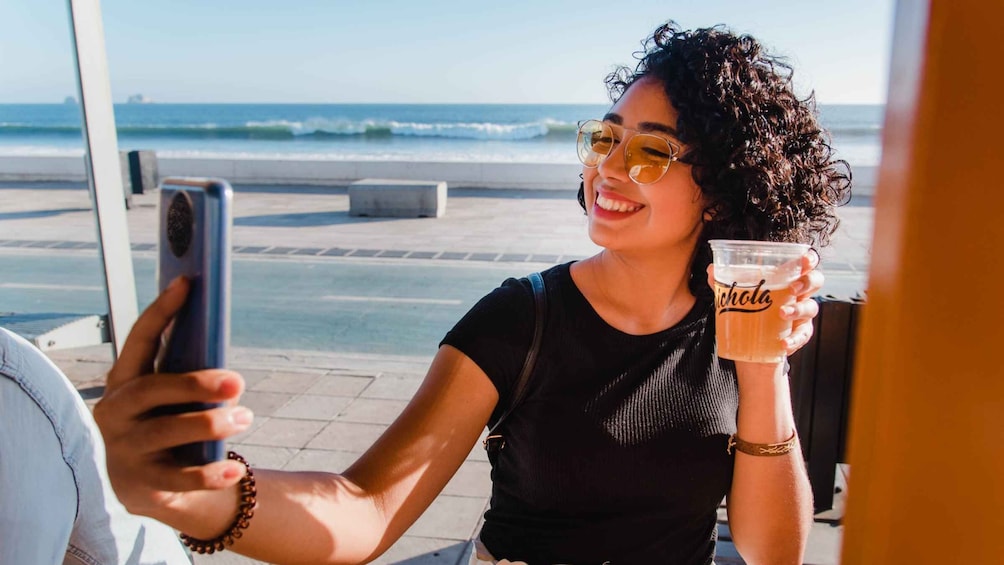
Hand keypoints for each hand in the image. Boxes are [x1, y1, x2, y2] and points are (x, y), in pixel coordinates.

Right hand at [93, 277, 252, 518]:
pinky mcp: (142, 486)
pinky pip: (178, 479)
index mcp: (123, 382)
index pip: (139, 340)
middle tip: (237, 382)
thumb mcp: (170, 400)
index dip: (161, 311)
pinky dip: (209, 474)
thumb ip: (188, 378)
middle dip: (194, 384)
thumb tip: (224, 364)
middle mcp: (115, 413)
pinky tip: (235, 468)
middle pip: (151, 391)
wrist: (142, 487)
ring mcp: (125, 450)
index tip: (187, 282)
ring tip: (246, 418)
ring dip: (208, 424)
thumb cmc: (164, 425)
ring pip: (164, 434)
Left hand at [706, 249, 823, 357]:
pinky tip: (784, 343)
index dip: (809, 259)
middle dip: (807, 282)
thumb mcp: (737, 296)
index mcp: (787, 278)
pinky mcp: (799, 334)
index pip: (805, 264)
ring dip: (798, 309)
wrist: (753, 344)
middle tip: (792, 288)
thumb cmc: (751, 311)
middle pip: (815, 281)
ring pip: (811, 308)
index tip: (804, 259)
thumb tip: (711, 270)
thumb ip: (724, 282)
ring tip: (782, 313)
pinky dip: (794, 340)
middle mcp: (799, 294)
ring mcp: (802, 315)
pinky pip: (802, 335)